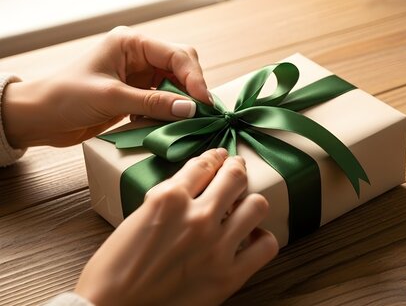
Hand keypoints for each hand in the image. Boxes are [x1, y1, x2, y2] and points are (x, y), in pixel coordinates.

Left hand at [3, 26, 209, 147]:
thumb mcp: (112, 98)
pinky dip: (170, 111)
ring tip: (189, 120)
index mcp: (131, 43)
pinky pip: (164, 100)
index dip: (194, 77)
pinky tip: (170, 123)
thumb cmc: (66, 98)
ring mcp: (139, 75)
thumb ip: (153, 103)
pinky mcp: (137, 94)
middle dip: (193, 87)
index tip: (203, 101)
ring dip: (183, 102)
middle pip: (181, 66)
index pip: (177, 54)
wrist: (39, 117)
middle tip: (202, 112)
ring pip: (176, 84)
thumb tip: (190, 109)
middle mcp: (138, 55)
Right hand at [75, 148, 278, 304]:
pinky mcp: (228, 275)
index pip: (204, 165)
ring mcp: (217, 245)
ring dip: (250, 203)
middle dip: (237, 170)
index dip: (215, 157)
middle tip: (236, 170)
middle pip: (236, 177)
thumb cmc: (113, 270)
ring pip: (257, 205)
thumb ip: (167, 200)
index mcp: (169, 199)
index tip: (220, 157)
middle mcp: (198, 217)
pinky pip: (266, 245)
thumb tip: (191, 189)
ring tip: (244, 207)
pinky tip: (250, 238)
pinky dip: (261, 238)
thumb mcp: (136, 218)